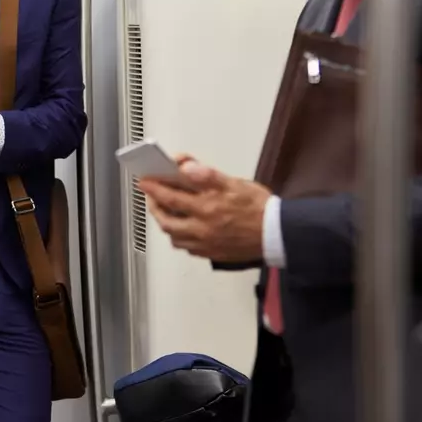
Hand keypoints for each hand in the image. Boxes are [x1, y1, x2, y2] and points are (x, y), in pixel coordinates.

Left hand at [137, 159, 268, 263]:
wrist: (277, 234)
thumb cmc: (259, 207)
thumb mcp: (234, 183)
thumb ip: (207, 175)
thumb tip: (185, 167)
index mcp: (206, 209)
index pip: (170, 198)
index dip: (153, 188)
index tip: (144, 181)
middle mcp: (202, 229)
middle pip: (167, 221)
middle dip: (154, 208)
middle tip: (151, 197)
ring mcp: (206, 244)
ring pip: (175, 237)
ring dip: (166, 224)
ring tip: (165, 212)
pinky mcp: (213, 254)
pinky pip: (189, 248)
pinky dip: (180, 238)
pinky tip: (184, 230)